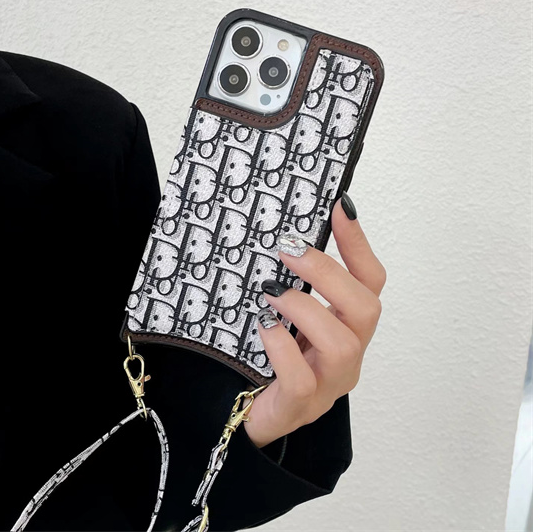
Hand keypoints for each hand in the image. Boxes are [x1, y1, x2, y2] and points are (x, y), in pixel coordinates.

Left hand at [244, 192, 385, 447]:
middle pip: (366, 309)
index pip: (370, 280)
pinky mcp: (301, 406)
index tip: (339, 207)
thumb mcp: (289, 314)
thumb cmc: (272, 355)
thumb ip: (294, 284)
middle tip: (289, 249)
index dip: (358, 243)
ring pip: (341, 345)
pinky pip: (301, 380)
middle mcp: (347, 353)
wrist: (250, 413)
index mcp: (348, 325)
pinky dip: (282, 347)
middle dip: (328, 273)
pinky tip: (263, 327)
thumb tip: (285, 237)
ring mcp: (328, 383)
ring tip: (269, 291)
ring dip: (304, 308)